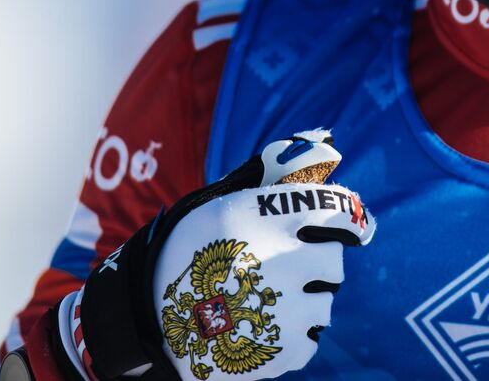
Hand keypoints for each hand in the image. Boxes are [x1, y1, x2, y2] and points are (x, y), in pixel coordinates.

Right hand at [64, 130, 373, 380]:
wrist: (148, 315)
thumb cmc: (192, 249)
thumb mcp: (225, 201)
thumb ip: (276, 175)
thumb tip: (325, 138)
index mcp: (270, 218)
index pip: (340, 211)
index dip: (339, 217)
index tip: (335, 225)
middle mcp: (285, 260)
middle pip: (332, 260)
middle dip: (312, 260)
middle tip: (277, 266)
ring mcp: (288, 310)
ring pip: (323, 298)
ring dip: (302, 296)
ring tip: (262, 297)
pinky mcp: (285, 351)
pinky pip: (312, 334)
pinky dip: (293, 331)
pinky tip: (261, 322)